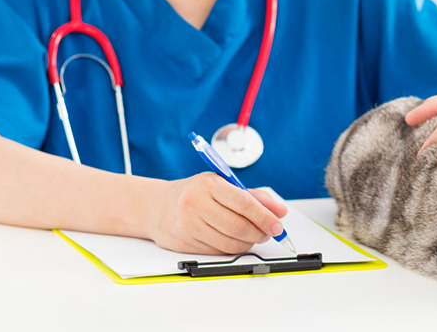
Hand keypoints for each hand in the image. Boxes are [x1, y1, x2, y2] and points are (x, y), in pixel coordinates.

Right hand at [147, 172, 287, 254]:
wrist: (156, 207)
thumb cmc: (194, 193)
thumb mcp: (221, 184)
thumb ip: (252, 196)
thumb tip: (279, 211)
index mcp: (207, 184)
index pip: (243, 203)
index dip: (265, 216)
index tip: (277, 225)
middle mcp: (195, 204)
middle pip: (238, 227)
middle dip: (259, 233)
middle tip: (268, 232)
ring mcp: (188, 226)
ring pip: (230, 244)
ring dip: (248, 243)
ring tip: (252, 236)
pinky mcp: (184, 244)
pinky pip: (218, 252)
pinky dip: (232, 249)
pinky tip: (233, 240)